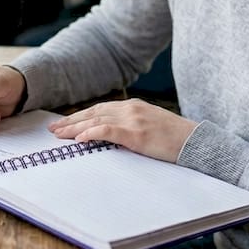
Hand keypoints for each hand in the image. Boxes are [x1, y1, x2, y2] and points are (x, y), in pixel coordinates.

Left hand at [47, 99, 196, 162]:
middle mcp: (130, 109)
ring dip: (75, 128)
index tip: (64, 124)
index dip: (80, 116)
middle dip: (71, 121)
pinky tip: (79, 138)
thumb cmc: (174, 139)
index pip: (99, 109)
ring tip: (59, 135)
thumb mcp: (150, 127)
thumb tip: (112, 137)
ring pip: (96, 121)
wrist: (195, 141)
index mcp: (133, 106)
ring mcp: (133, 119)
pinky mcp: (137, 133)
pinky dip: (91, 133)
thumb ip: (130, 128)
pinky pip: (108, 131)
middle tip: (53, 129)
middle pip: (93, 113)